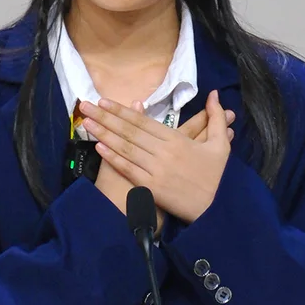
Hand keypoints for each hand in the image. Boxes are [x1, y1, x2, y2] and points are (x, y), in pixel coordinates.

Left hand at [81, 90, 232, 223]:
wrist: (216, 210)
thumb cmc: (217, 177)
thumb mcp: (220, 145)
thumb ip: (216, 118)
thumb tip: (214, 93)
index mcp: (177, 140)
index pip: (143, 121)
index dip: (121, 110)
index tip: (103, 100)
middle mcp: (163, 152)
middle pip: (129, 131)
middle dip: (105, 117)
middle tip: (84, 106)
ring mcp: (155, 170)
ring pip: (125, 148)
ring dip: (104, 134)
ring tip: (86, 123)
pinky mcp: (151, 187)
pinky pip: (128, 170)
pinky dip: (113, 158)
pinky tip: (99, 147)